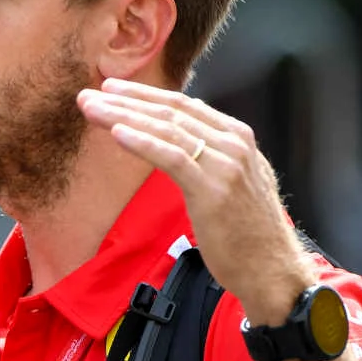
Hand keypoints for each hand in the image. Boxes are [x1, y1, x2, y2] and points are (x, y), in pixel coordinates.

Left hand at [77, 78, 314, 324]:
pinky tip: (117, 133)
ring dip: (124, 116)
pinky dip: (142, 142)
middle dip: (126, 101)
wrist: (272, 270)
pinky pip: (172, 157)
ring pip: (166, 130)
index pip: (184, 106)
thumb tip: (180, 142)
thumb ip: (213, 156)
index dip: (145, 95)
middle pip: (171, 112)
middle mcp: (233, 143)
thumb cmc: (248, 233)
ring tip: (92, 109)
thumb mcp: (236, 181)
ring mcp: (225, 164)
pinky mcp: (212, 189)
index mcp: (237, 137)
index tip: (112, 90)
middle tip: (88, 95)